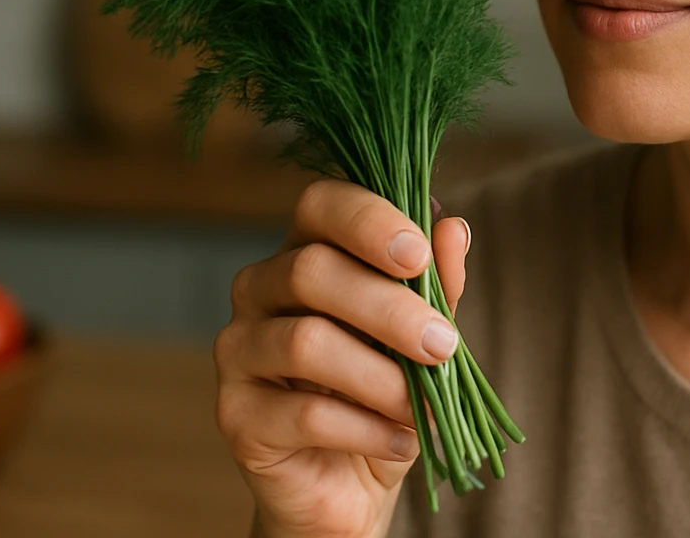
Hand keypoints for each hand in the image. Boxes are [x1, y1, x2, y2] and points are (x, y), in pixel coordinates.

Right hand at [214, 176, 470, 537]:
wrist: (352, 485)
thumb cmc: (387, 393)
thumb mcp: (423, 336)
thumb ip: (438, 283)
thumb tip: (454, 229)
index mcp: (306, 250)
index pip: (320, 204)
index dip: (367, 221)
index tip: (419, 256)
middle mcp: (258, 288)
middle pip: (310, 270)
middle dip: (389, 309)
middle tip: (445, 345)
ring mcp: (237, 350)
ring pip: (305, 342)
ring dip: (381, 376)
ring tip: (423, 406)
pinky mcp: (235, 415)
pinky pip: (303, 413)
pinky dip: (366, 428)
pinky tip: (399, 440)